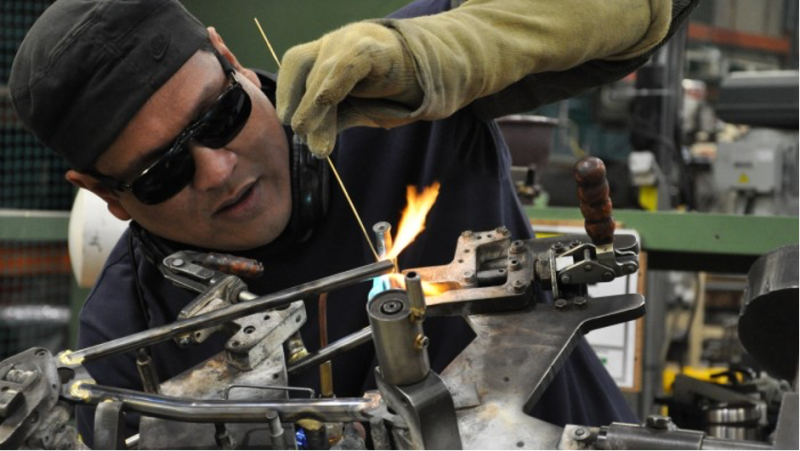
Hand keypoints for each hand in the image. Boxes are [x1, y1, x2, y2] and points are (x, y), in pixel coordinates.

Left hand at [277, 22, 422, 156]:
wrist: (432, 76)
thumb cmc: (389, 91)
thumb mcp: (355, 109)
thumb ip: (334, 120)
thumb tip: (311, 144)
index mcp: (325, 56)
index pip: (295, 65)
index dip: (287, 91)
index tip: (286, 120)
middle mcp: (335, 44)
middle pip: (307, 70)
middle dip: (302, 106)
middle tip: (300, 134)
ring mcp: (354, 41)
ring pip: (325, 71)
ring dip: (314, 104)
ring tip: (310, 135)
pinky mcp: (374, 49)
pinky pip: (348, 64)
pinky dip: (334, 84)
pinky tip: (326, 102)